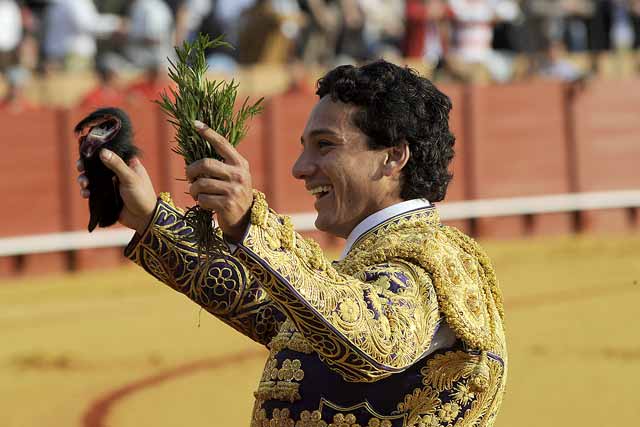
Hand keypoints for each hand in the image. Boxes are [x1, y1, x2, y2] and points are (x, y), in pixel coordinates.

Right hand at [77, 151, 156, 233]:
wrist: (144, 219)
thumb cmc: (142, 195)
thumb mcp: (130, 178)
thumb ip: (117, 165)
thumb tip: (102, 152)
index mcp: (127, 164)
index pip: (110, 152)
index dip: (97, 151)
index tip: (86, 152)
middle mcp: (118, 172)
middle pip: (97, 165)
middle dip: (86, 166)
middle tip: (80, 168)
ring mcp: (111, 184)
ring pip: (93, 178)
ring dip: (85, 179)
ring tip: (84, 184)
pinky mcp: (106, 196)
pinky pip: (93, 191)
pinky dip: (87, 191)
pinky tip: (85, 194)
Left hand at [186, 121, 252, 242]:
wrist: (245, 220)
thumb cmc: (233, 194)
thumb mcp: (234, 176)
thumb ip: (222, 164)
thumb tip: (195, 153)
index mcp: (240, 164)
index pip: (222, 144)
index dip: (208, 132)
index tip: (194, 123)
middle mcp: (239, 175)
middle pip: (206, 164)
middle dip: (191, 170)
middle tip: (189, 176)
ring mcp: (234, 190)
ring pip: (201, 183)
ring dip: (193, 190)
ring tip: (196, 193)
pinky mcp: (227, 204)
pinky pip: (203, 199)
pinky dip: (200, 202)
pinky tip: (205, 204)